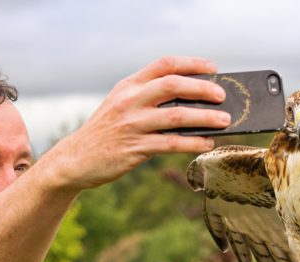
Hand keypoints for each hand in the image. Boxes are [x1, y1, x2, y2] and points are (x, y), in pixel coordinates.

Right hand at [38, 56, 230, 191]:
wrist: (75, 159)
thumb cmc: (106, 133)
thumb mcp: (120, 105)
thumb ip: (147, 98)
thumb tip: (190, 100)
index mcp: (128, 86)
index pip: (163, 65)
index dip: (191, 63)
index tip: (212, 68)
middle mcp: (129, 101)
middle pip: (172, 85)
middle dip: (202, 89)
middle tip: (222, 96)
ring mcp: (132, 125)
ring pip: (176, 117)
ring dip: (204, 118)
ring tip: (224, 121)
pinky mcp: (134, 149)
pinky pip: (171, 144)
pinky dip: (193, 143)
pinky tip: (206, 143)